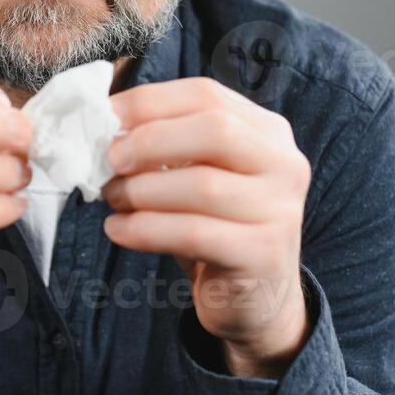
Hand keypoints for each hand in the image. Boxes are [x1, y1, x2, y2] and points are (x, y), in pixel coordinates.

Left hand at [103, 78, 311, 377]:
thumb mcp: (201, 174)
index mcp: (268, 132)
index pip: (208, 95)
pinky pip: (194, 234)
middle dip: (151, 141)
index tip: (109, 114)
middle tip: (110, 160)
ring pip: (203, 185)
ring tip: (113, 198)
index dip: (152, 101)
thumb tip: (109, 125)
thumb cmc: (217, 226)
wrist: (255, 299)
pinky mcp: (263, 254)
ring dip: (142, 190)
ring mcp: (280, 211)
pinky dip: (146, 229)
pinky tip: (118, 229)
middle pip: (215, 130)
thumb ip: (170, 144)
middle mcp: (285, 164)